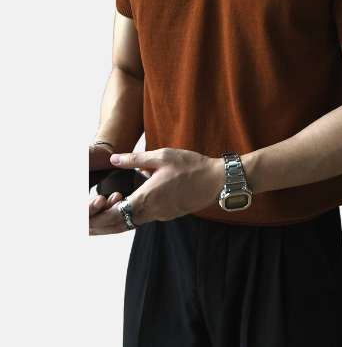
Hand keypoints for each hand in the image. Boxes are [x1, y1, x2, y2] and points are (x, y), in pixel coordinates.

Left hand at [88, 147, 223, 235]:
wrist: (216, 181)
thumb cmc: (191, 167)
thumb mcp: (162, 156)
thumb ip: (136, 159)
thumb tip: (114, 159)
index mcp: (147, 198)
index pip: (114, 214)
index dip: (98, 215)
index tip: (87, 210)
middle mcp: (152, 212)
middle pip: (119, 225)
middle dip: (100, 224)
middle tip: (85, 221)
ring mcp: (161, 215)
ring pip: (131, 223)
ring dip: (115, 220)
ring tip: (101, 212)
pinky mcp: (168, 214)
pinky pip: (143, 218)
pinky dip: (130, 215)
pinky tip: (125, 204)